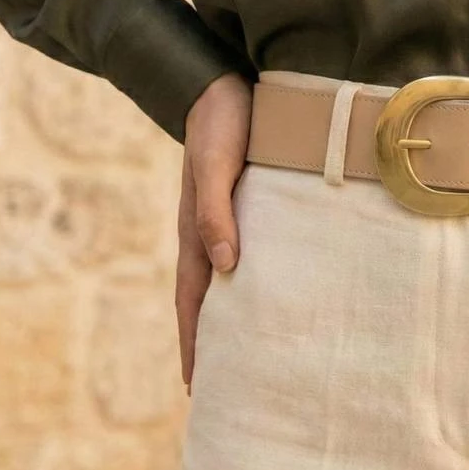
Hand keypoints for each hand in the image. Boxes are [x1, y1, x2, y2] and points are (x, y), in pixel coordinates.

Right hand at [176, 71, 253, 396]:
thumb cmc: (222, 123)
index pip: (193, 301)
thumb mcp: (216, 165)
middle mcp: (209, 232)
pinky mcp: (248, 205)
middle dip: (213, 342)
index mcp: (195, 231)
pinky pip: (250, 254)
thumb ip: (216, 211)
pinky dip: (255, 282)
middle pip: (208, 300)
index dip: (195, 343)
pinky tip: (275, 292)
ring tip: (253, 351)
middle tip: (228, 385)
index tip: (199, 386)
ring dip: (235, 316)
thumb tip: (225, 266)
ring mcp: (228, 220)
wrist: (222, 83)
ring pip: (230, 280)